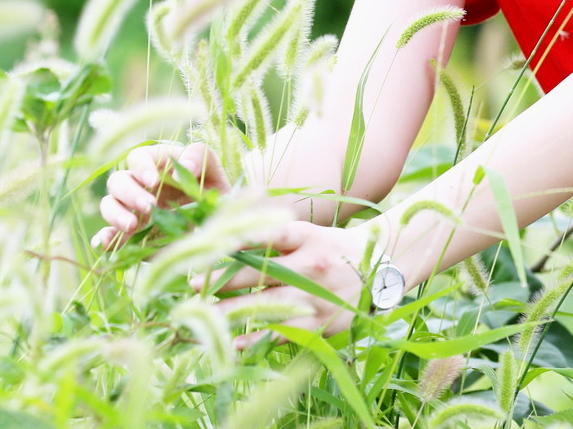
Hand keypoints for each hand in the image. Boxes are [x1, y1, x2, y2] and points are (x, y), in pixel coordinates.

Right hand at [91, 141, 229, 251]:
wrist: (218, 230)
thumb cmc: (214, 193)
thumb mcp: (213, 171)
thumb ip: (201, 158)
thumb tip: (182, 167)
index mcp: (156, 166)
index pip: (138, 157)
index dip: (142, 167)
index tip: (154, 181)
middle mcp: (139, 186)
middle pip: (117, 181)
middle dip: (130, 193)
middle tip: (149, 206)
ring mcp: (132, 211)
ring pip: (108, 204)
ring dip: (115, 213)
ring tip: (132, 226)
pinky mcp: (130, 237)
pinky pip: (108, 236)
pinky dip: (103, 239)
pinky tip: (105, 243)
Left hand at [192, 220, 371, 349]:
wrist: (381, 270)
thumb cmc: (334, 247)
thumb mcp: (309, 232)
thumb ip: (274, 235)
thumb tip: (227, 232)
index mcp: (307, 236)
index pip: (266, 235)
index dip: (233, 242)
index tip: (203, 248)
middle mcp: (311, 265)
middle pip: (260, 272)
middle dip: (223, 281)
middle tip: (191, 287)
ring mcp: (316, 296)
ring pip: (267, 306)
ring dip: (232, 313)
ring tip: (203, 317)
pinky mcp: (321, 324)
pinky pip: (282, 333)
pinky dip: (256, 338)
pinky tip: (233, 342)